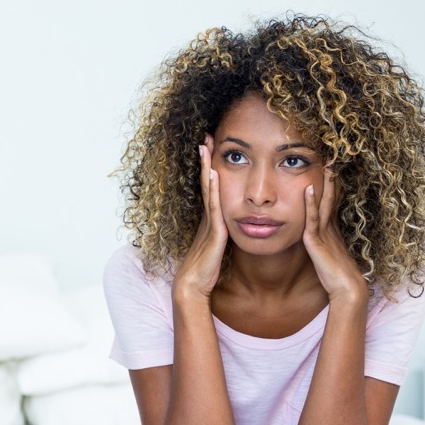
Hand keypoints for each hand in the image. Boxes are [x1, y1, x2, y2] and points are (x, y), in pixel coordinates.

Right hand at [174, 142, 228, 301]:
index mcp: (210, 220)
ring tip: (205, 146)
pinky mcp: (214, 232)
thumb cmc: (204, 272)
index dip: (209, 169)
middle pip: (207, 182)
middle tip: (206, 138)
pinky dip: (214, 188)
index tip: (210, 150)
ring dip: (207, 167)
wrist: (192, 286)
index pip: (210, 189)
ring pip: (208, 189)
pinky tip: (214, 174)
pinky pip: (214, 206)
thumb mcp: (218, 250)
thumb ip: (223, 237)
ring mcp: (209, 222)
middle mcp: (208, 217)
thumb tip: (232, 230)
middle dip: (206, 160)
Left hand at [302, 171, 366, 303]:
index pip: (331, 201)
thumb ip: (320, 243)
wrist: (347, 289)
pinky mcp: (317, 241)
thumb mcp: (326, 254)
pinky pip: (313, 218)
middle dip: (332, 177)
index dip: (331, 184)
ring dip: (325, 182)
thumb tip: (312, 238)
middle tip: (332, 156)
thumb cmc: (336, 276)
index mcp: (332, 229)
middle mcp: (330, 226)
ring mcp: (325, 232)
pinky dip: (310, 203)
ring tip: (325, 162)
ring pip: (324, 202)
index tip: (331, 166)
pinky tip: (308, 188)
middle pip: (331, 196)